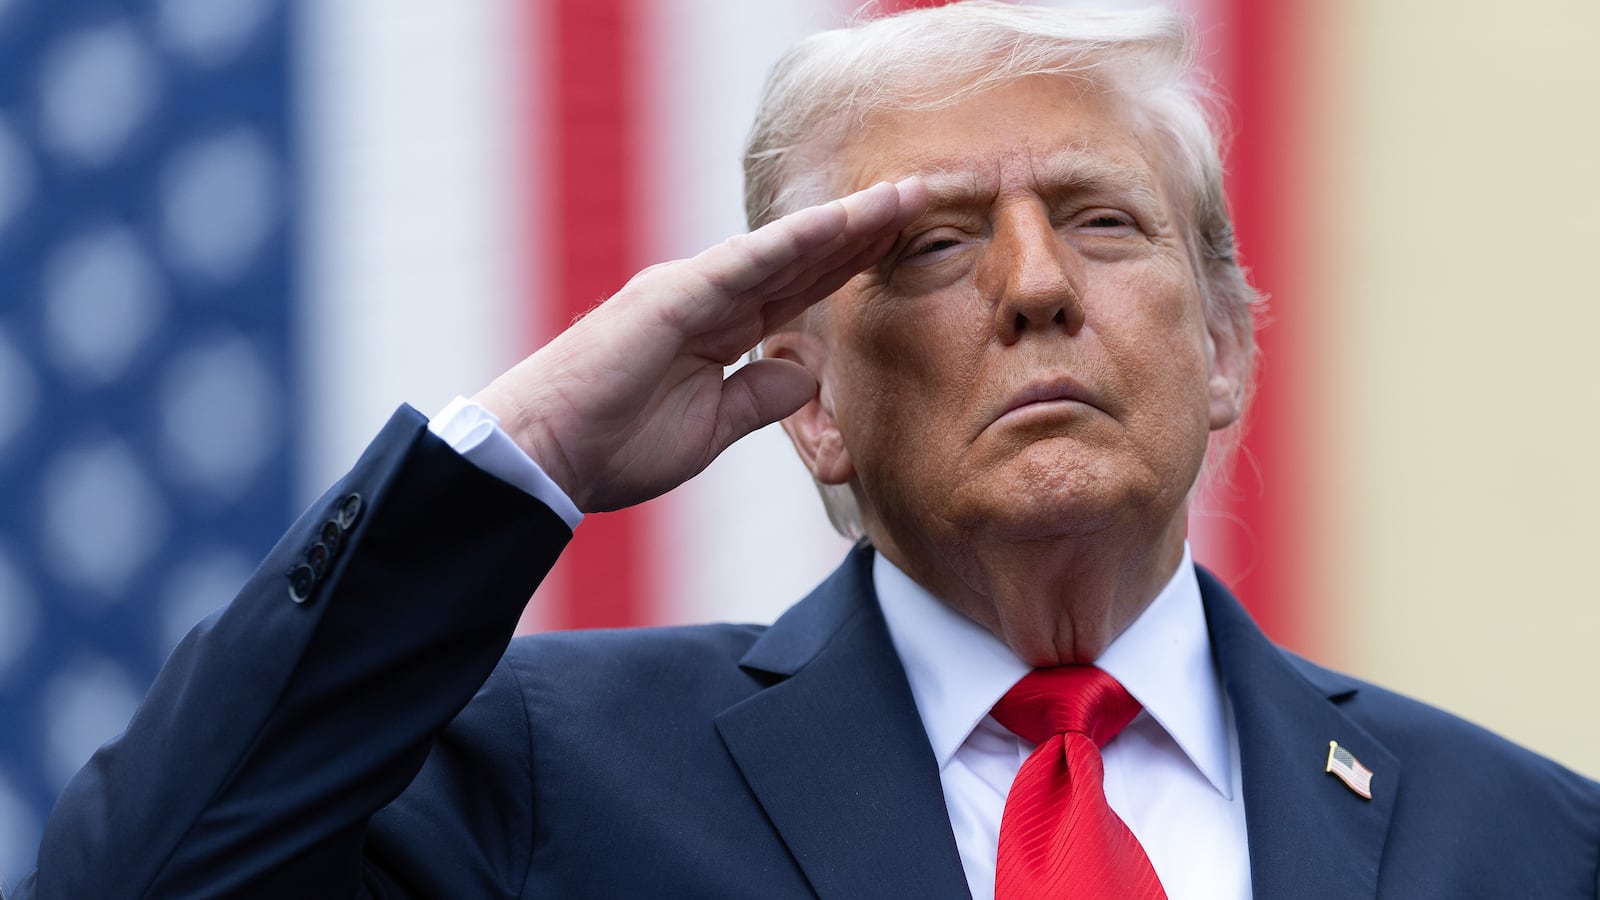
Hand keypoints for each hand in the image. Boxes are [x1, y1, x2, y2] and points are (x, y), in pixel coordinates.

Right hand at [474, 178, 927, 512]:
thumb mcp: (711, 425)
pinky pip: (745, 265)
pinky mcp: (672, 298)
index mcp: (719, 326)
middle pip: (804, 257)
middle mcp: (709, 296)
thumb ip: (760, 394)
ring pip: (784, 249)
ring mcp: (691, 291)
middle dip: (865, 231)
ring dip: (845, 224)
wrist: (546, 457)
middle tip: (924, 198)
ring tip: (901, 198)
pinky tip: (839, 225)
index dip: (854, 262)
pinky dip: (793, 243)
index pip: (802, 286)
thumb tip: (806, 369)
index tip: (906, 241)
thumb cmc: (614, 444)